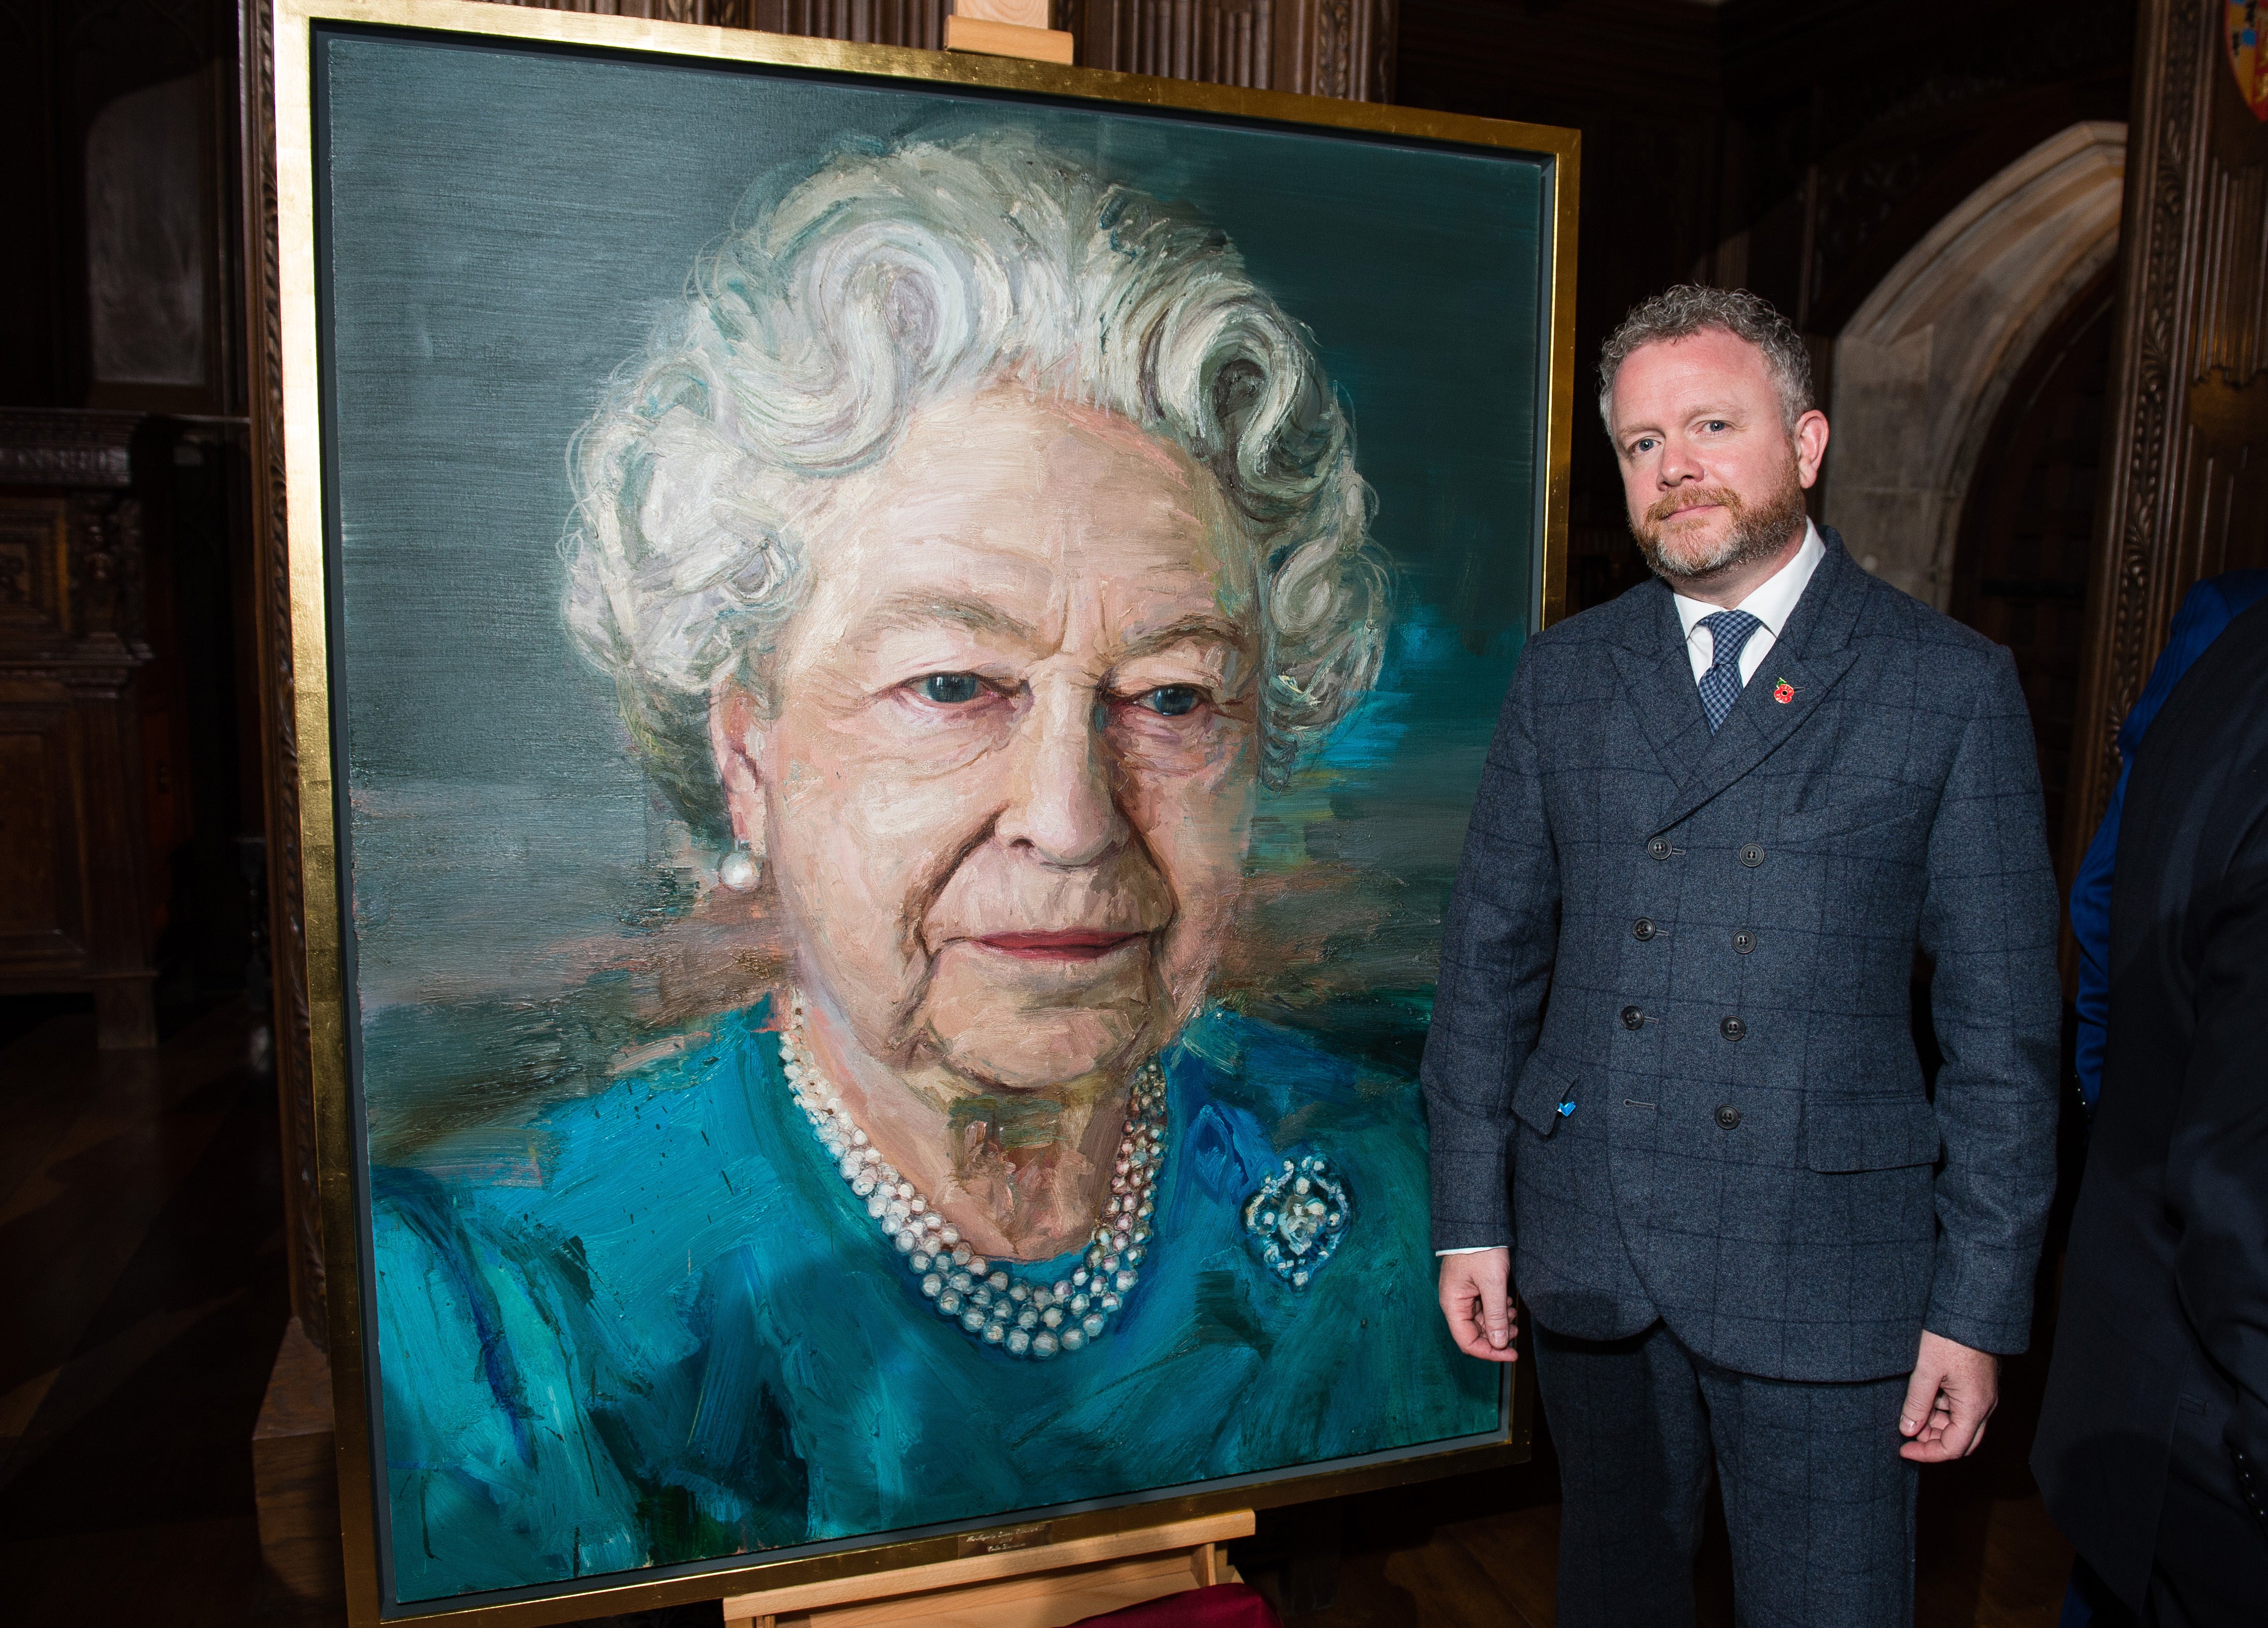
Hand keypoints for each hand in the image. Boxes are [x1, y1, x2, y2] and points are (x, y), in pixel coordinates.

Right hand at [1438, 1248, 1517, 1362]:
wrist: (1478, 1224)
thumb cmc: (1481, 1250)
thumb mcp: (1492, 1284)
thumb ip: (1495, 1315)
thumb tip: (1499, 1344)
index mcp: (1453, 1305)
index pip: (1467, 1342)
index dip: (1489, 1352)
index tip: (1510, 1353)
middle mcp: (1455, 1304)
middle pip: (1474, 1334)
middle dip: (1496, 1337)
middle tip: (1516, 1330)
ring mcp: (1463, 1297)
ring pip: (1480, 1323)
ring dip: (1498, 1323)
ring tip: (1513, 1312)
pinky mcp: (1471, 1290)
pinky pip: (1483, 1310)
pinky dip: (1497, 1312)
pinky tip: (1508, 1303)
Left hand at [1897, 1330, 1998, 1461]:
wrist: (1969, 1310)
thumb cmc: (1949, 1336)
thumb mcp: (1926, 1371)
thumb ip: (1917, 1404)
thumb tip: (1907, 1431)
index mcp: (1975, 1407)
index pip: (1953, 1448)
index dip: (1927, 1453)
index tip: (1902, 1448)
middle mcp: (1985, 1406)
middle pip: (1961, 1441)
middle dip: (1933, 1442)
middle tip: (1906, 1433)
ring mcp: (1983, 1396)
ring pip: (1960, 1424)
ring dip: (1936, 1424)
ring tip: (1911, 1409)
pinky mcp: (1978, 1385)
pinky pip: (1961, 1408)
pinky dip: (1942, 1409)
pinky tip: (1923, 1394)